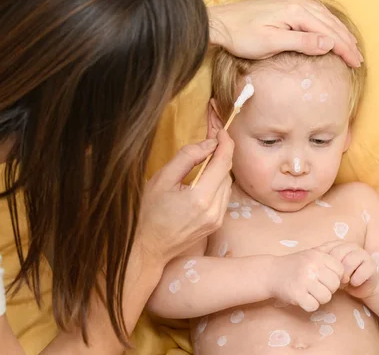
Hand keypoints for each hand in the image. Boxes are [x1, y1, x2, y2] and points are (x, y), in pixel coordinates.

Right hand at [136, 130, 233, 265]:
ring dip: (220, 168)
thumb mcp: (162, 179)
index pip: (223, 163)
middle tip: (212, 139)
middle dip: (222, 153)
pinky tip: (206, 178)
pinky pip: (224, 196)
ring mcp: (217, 219)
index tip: (221, 131)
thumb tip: (209, 144)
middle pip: (227, 172)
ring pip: (228, 184)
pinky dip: (218, 183)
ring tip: (207, 157)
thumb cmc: (150, 212)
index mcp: (200, 198)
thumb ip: (186, 158)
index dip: (225, 143)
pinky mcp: (217, 224)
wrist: (150, 246)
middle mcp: (214, 210)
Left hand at [208, 0, 362, 66]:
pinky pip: (315, 11)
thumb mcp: (272, 43)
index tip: (355, 63)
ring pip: (324, 16)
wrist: (221, 22)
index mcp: (296, 13)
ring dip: (339, 31)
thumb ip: (302, 42)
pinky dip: (327, 22)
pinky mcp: (285, 3)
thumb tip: (328, 44)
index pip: (328, 33)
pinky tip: (330, 29)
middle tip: (358, 59)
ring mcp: (292, 1)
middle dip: (346, 42)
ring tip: (350, 45)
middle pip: (330, 24)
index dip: (344, 49)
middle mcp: (298, 4)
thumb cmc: (242, 36)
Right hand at [267, 248, 344, 311]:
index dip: (335, 277)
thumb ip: (329, 259)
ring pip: (326, 297)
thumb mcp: (311, 254)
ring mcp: (304, 280)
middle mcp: (311, 266)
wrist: (270, 272)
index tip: (324, 278)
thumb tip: (347, 277)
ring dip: (319, 299)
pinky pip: (313, 306)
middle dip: (328, 289)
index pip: (340, 270)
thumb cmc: (294, 265)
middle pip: (334, 285)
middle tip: (316, 287)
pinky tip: (303, 298)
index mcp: (317, 255)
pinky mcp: (296, 294)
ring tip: (309, 293)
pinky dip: (309, 305)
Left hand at [319, 241, 378, 298]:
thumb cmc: (342, 278)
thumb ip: (321, 264)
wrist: (361, 287)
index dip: (325, 263)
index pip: (328, 248)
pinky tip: (354, 283)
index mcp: (339, 245)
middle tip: (334, 279)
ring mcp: (363, 254)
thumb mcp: (329, 271)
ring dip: (346, 274)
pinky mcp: (372, 265)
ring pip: (351, 260)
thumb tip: (308, 261)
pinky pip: (363, 270)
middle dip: (335, 269)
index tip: (324, 274)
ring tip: (344, 282)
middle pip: (339, 253)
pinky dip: (356, 279)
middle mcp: (351, 246)